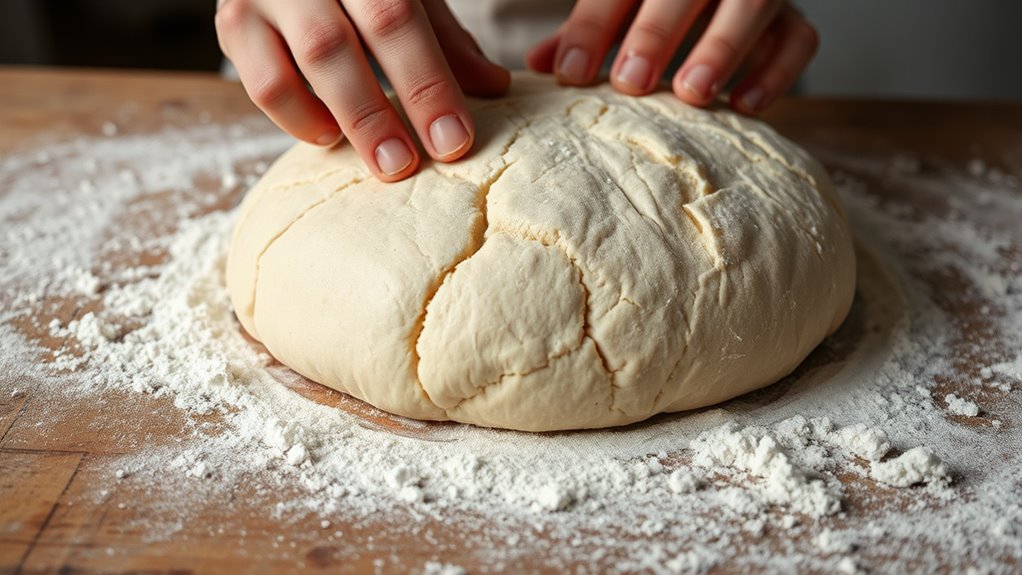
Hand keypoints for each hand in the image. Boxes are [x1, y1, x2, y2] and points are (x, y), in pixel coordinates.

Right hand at [215, 0, 510, 180]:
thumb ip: (445, 40)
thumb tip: (494, 87)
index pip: (395, 19)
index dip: (426, 83)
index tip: (453, 139)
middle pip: (335, 47)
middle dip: (376, 114)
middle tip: (407, 165)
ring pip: (292, 67)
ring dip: (340, 120)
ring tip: (381, 160)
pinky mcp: (233, 23)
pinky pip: (260, 84)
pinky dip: (297, 117)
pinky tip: (331, 135)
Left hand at [526, 0, 817, 114]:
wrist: (718, 1)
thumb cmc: (655, 11)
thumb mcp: (618, 12)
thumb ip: (585, 34)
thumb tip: (537, 66)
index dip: (593, 26)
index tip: (571, 73)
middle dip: (656, 32)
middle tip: (631, 82)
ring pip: (753, 4)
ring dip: (721, 48)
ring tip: (690, 93)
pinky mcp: (793, 21)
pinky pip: (800, 40)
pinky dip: (776, 72)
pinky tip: (744, 106)